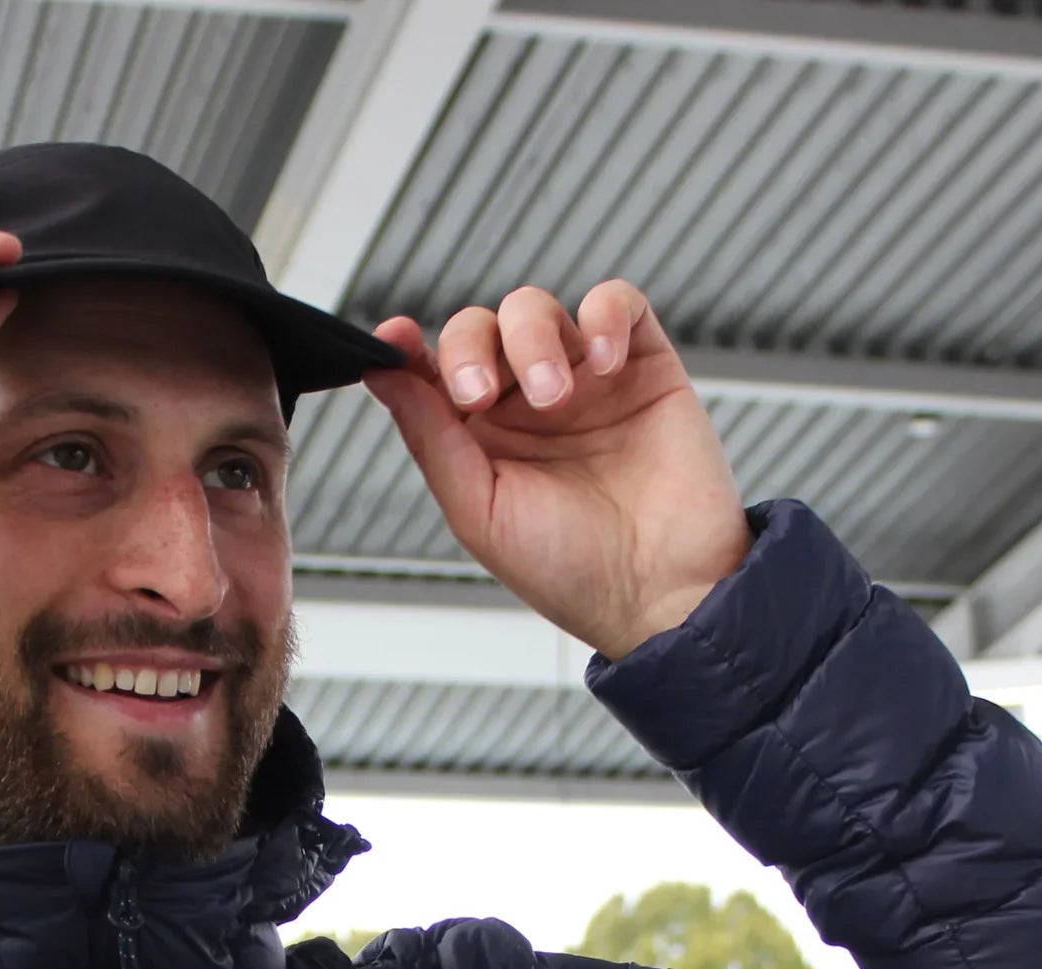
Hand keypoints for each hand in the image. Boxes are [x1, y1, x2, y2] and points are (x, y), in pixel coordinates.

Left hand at [363, 284, 751, 658]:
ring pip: (537, 310)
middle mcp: (527, 406)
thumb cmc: (571, 571)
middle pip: (480, 330)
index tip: (394, 341)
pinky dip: (604, 316)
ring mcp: (585, 381)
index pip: (435, 373)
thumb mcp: (479, 511)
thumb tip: (379, 374)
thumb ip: (430, 437)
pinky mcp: (644, 365)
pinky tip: (604, 361)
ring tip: (555, 397)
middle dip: (471, 349)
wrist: (662, 593)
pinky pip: (616, 303)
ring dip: (532, 340)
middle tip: (482, 397)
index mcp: (481, 441)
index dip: (409, 350)